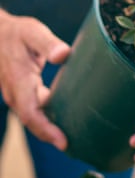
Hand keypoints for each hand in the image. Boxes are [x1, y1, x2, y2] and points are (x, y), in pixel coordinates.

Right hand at [0, 9, 70, 149]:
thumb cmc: (17, 32)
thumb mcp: (33, 32)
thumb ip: (48, 43)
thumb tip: (63, 55)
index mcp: (19, 82)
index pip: (31, 113)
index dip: (46, 130)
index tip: (63, 142)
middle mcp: (16, 93)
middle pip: (33, 121)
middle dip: (51, 135)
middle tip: (75, 145)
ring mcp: (17, 94)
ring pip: (33, 117)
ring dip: (50, 128)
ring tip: (74, 135)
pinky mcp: (22, 92)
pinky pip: (34, 109)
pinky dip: (48, 116)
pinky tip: (64, 117)